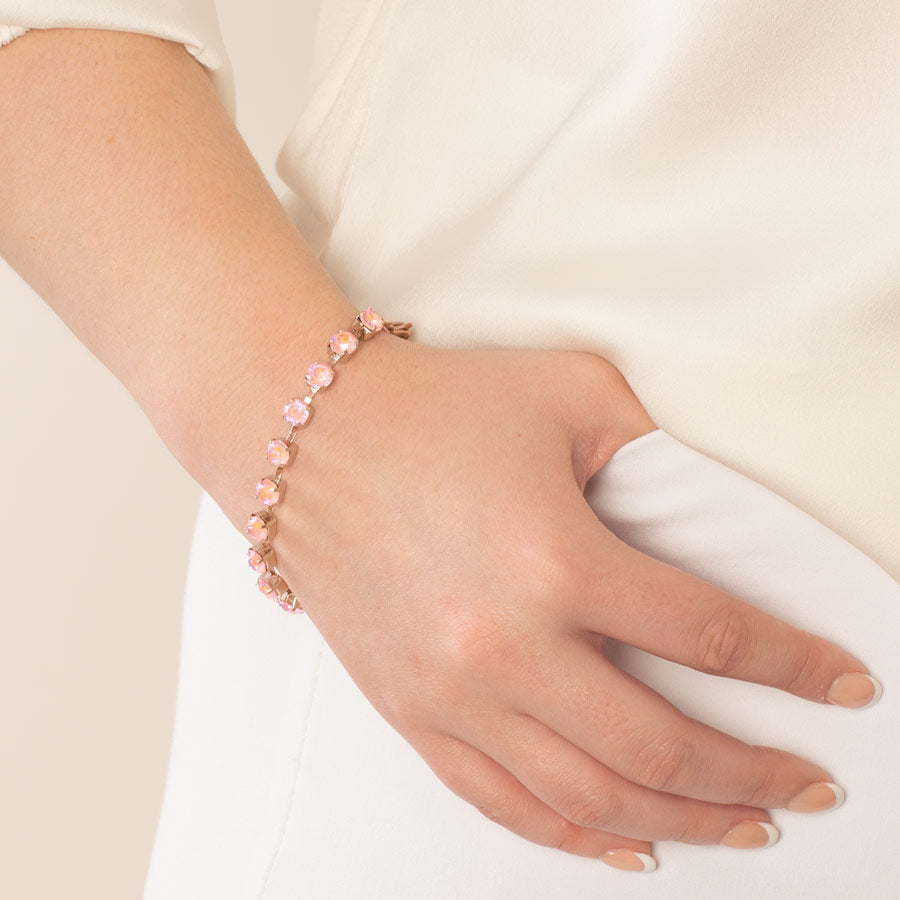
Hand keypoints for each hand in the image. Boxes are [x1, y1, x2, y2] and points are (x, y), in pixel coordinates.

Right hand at [272, 337, 871, 863]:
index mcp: (557, 559)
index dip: (797, 668)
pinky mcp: (410, 710)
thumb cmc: (431, 408)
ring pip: (590, 797)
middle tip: (810, 786)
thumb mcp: (566, 396)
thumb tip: (702, 508)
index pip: (713, 637)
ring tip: (744, 827)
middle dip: (757, 774)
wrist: (306, 437)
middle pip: (662, 747)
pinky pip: (504, 801)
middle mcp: (505, 646)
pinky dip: (576, 838)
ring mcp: (451, 692)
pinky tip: (629, 847)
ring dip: (684, 822)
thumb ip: (651, 448)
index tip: (846, 688)